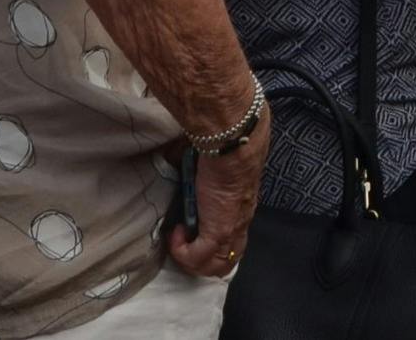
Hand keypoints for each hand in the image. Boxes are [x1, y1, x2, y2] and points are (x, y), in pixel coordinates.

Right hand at [167, 125, 265, 277]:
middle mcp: (239, 226)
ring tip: (178, 240)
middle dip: (200, 262)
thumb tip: (176, 157)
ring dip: (190, 261)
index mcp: (241, 212)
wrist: (233, 147)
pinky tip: (175, 231)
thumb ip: (199, 173)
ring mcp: (230, 232)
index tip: (193, 236)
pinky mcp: (219, 232)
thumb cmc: (225, 149)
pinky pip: (197, 258)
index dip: (212, 250)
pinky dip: (181, 251)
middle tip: (182, 244)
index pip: (234, 246)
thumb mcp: (212, 169)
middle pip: (225, 264)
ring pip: (215, 268)